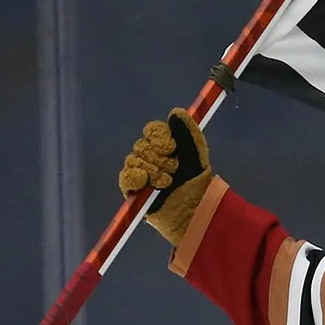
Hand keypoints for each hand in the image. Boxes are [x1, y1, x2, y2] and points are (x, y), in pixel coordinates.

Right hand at [119, 108, 213, 241]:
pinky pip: (126, 176)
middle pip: (142, 145)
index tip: (172, 148)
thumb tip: (175, 112)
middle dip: (159, 157)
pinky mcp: (134, 192)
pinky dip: (135, 176)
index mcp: (165, 147)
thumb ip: (188, 132)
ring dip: (152, 170)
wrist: (195, 212)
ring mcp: (141, 174)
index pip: (152, 130)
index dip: (159, 137)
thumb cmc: (198, 185)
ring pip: (134, 159)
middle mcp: (151, 158)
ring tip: (167, 182)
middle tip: (174, 170)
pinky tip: (146, 182)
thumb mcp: (197, 155)